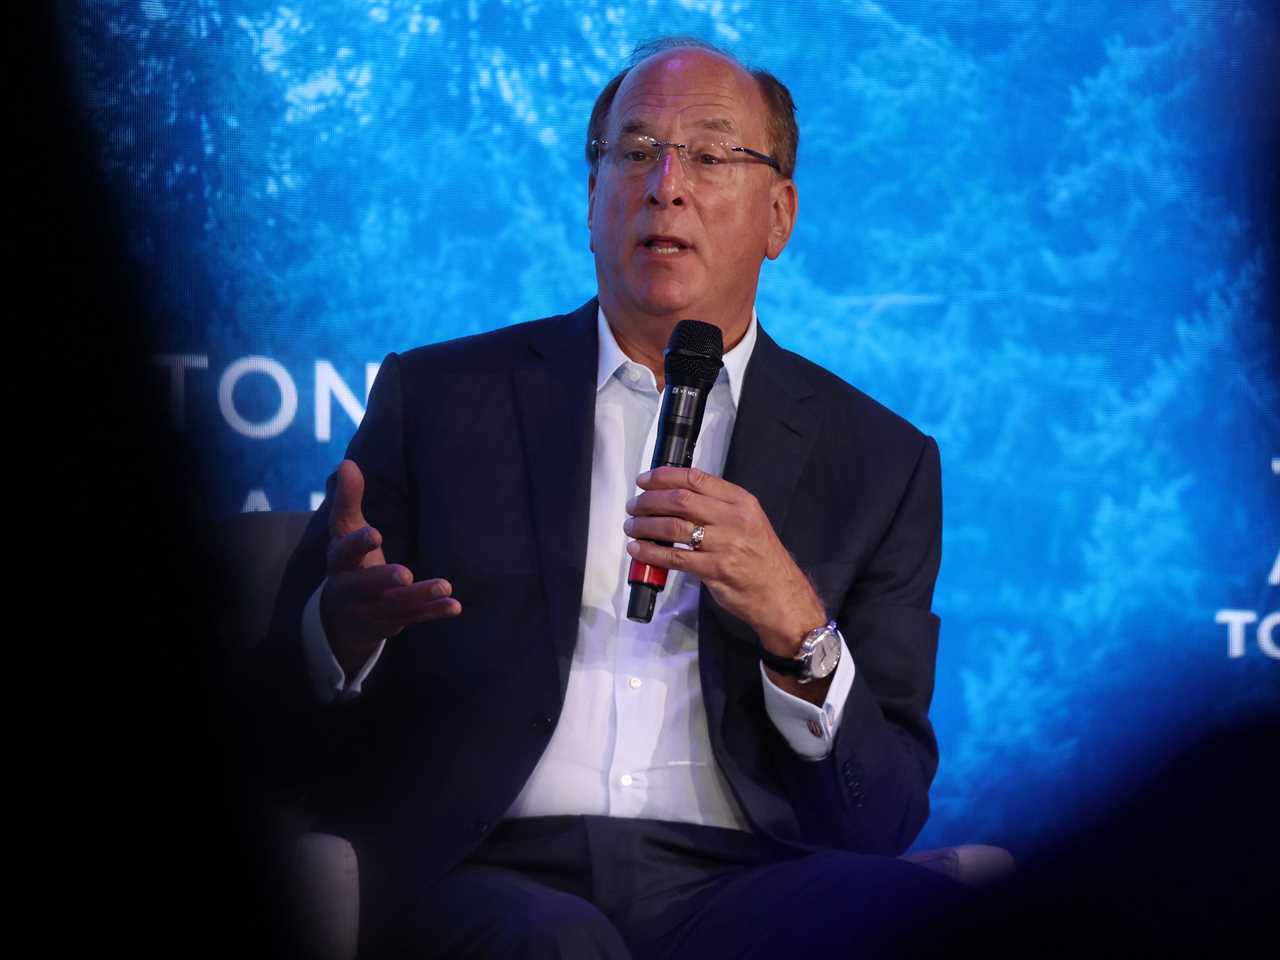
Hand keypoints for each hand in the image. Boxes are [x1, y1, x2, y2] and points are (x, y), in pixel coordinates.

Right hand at [321, 459, 459, 676]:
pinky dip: (434, 613)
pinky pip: (414, 619)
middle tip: (405, 574)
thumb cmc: (349, 562)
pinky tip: (455, 606)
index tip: (375, 533)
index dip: (357, 544)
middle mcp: (351, 589)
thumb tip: (347, 462)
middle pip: (365, 586)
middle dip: (384, 580)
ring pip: (395, 606)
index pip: (344, 552)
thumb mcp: (345, 531)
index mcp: (339, 562)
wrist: (340, 617)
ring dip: (420, 597)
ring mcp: (371, 610)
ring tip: (445, 586)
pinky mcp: (392, 623)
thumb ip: (348, 499)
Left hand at [623, 466, 825, 660]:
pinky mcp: (714, 570)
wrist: (780, 595)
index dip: (664, 476)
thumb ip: (717, 507)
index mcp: (741, 501)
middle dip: (650, 501)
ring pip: (673, 527)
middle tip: (634, 506)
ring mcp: (724, 545)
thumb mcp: (748, 521)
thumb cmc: (761, 558)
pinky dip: (650, 553)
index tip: (644, 480)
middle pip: (680, 500)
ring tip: (632, 527)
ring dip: (645, 526)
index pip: (696, 478)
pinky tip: (638, 550)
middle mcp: (733, 519)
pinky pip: (674, 558)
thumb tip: (676, 498)